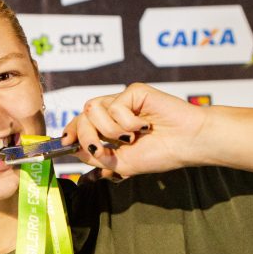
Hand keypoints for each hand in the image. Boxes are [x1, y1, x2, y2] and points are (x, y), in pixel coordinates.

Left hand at [61, 83, 206, 177]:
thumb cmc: (161, 153)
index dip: (70, 131)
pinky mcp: (134, 91)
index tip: (65, 142)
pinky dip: (127, 123)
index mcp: (110, 127)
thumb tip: (71, 147)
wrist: (187, 144)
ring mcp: (123, 100)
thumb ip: (95, 155)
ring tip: (132, 137)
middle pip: (82, 116)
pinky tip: (145, 126)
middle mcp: (114, 111)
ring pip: (93, 109)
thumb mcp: (120, 162)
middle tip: (105, 150)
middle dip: (87, 136)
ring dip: (110, 130)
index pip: (81, 123)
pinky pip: (114, 106)